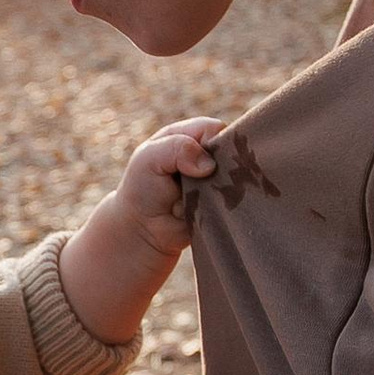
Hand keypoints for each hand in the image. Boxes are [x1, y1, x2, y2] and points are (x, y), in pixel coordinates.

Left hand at [57, 119, 227, 346]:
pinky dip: (234, 210)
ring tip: (210, 205)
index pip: (211, 128)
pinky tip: (222, 218)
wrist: (133, 246)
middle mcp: (203, 161)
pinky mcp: (222, 215)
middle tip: (206, 188)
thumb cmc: (138, 198)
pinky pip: (239, 206)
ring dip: (229, 191)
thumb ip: (172, 151)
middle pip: (232, 152)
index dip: (212, 141)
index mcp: (183, 139)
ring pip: (239, 180)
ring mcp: (216, 189)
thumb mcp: (148, 164)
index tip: (200, 167)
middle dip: (226, 167)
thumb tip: (204, 159)